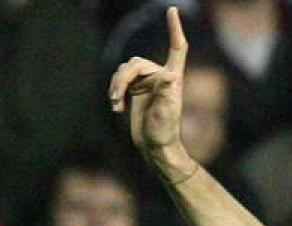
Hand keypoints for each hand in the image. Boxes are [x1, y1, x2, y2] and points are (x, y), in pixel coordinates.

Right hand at [108, 7, 191, 174]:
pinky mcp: (135, 91)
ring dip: (115, 86)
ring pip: (124, 71)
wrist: (155, 147)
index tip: (172, 10)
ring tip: (114, 105)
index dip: (175, 29)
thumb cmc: (165, 132)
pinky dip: (114, 92)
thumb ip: (166, 94)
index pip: (177, 48)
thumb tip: (168, 76)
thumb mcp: (166, 113)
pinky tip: (115, 108)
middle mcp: (160, 77)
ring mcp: (146, 84)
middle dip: (122, 78)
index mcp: (172, 79)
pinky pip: (119, 81)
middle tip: (115, 98)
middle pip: (135, 63)